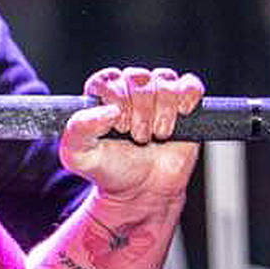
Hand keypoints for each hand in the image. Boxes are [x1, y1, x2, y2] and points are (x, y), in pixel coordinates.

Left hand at [60, 66, 204, 201]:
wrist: (142, 190)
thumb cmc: (111, 170)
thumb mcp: (79, 155)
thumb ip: (79, 129)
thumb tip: (108, 110)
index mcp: (102, 93)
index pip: (110, 80)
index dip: (117, 103)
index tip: (119, 128)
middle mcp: (130, 87)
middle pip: (139, 78)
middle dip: (140, 113)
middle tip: (137, 136)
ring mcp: (158, 92)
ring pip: (165, 81)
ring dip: (162, 113)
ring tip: (155, 135)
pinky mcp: (184, 100)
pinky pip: (190, 85)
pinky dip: (186, 102)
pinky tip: (178, 119)